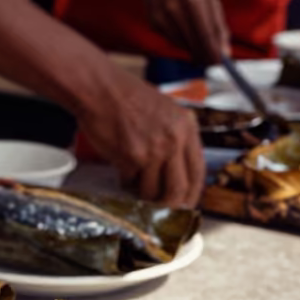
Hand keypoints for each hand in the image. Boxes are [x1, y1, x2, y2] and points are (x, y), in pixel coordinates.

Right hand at [76, 69, 204, 207]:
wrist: (101, 89)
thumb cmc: (127, 97)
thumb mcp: (165, 111)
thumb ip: (174, 137)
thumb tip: (174, 170)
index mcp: (187, 127)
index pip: (198, 171)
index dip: (192, 194)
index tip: (185, 204)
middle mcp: (174, 140)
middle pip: (179, 189)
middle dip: (169, 205)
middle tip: (160, 210)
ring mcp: (153, 150)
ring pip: (152, 191)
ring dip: (140, 191)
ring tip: (132, 176)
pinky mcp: (131, 158)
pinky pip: (129, 182)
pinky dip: (124, 179)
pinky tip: (119, 164)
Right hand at [145, 0, 229, 65]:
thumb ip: (216, 22)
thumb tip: (224, 50)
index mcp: (194, 0)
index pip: (206, 36)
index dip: (215, 52)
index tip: (222, 62)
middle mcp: (174, 9)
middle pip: (193, 44)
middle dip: (205, 55)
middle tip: (213, 61)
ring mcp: (161, 15)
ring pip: (182, 44)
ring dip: (193, 46)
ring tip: (201, 43)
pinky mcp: (153, 20)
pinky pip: (171, 37)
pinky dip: (181, 38)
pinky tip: (185, 27)